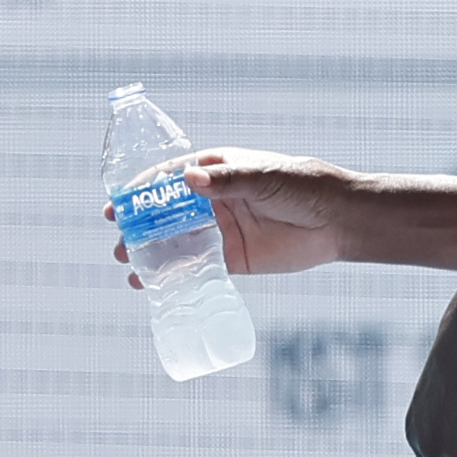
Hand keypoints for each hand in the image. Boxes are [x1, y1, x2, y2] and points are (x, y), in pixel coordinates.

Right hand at [106, 148, 352, 287]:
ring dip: (151, 252)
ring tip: (129, 264)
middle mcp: (213, 201)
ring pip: (177, 241)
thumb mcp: (264, 178)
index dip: (142, 191)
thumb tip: (188, 178)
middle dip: (140, 226)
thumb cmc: (303, 187)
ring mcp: (221, 231)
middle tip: (120, 241)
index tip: (119, 205)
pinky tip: (154, 285)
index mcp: (217, 171)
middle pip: (167, 213)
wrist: (338, 221)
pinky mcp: (233, 259)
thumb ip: (226, 181)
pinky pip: (198, 268)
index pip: (171, 179)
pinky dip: (176, 275)